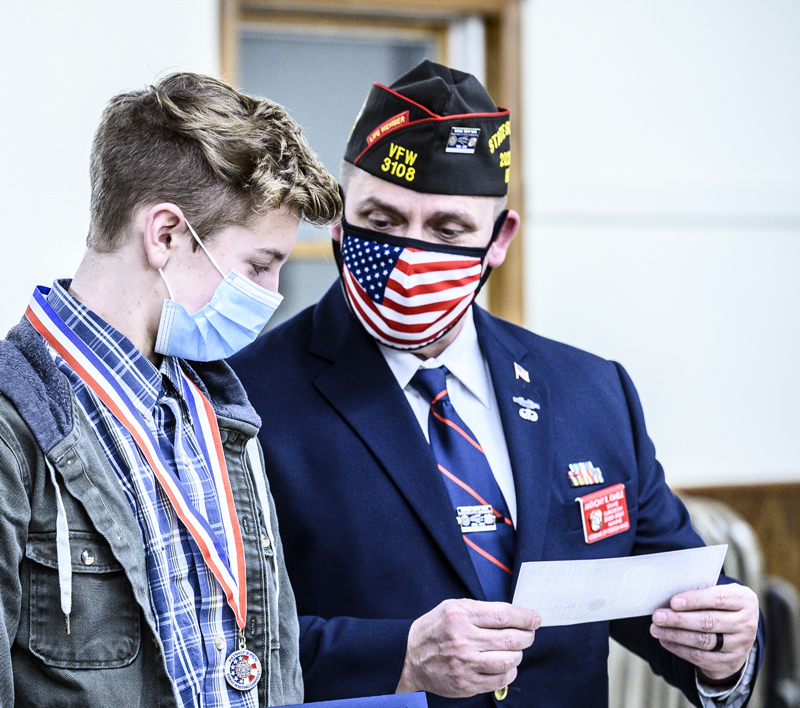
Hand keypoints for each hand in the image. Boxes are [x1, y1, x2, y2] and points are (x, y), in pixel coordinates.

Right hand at [395, 599, 539, 697]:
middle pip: (510, 638)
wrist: (410, 656)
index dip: (525, 617)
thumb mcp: (453, 607)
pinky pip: (499, 680)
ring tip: (516, 649)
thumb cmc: (435, 628)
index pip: (503, 615)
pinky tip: (507, 664)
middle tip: (530, 633)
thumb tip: (513, 614)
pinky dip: (509, 671)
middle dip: (527, 636)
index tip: (534, 618)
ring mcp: (465, 664)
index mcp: (460, 616)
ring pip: (507, 660)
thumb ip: (481, 610)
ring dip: (519, 654)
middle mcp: (463, 640)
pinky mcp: (466, 683)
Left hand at [650, 584, 758, 683]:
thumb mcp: (717, 594)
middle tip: (657, 616)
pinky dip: (680, 649)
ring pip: (704, 641)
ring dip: (676, 635)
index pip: (718, 599)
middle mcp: (747, 624)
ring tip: (656, 629)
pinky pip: (702, 657)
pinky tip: (665, 641)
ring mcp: (741, 646)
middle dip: (679, 619)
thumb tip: (668, 595)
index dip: (695, 600)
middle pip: (709, 622)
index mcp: (744, 600)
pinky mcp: (731, 663)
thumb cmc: (719, 605)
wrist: (737, 632)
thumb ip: (700, 592)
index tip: (673, 602)